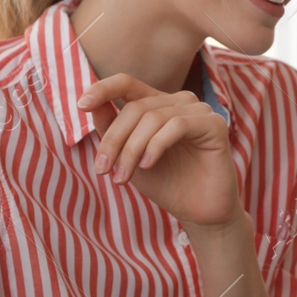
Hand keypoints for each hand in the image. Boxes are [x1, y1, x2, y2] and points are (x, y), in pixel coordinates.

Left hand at [82, 72, 242, 227]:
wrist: (198, 212)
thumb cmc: (165, 183)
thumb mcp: (127, 156)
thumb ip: (111, 129)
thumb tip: (90, 104)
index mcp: (157, 104)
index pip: (127, 83)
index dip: (103, 89)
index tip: (81, 106)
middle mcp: (178, 102)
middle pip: (135, 107)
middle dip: (114, 140)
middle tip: (102, 170)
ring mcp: (198, 111)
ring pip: (153, 117)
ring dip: (131, 149)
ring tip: (122, 177)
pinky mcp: (214, 125)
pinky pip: (177, 125)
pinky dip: (156, 146)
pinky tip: (147, 165)